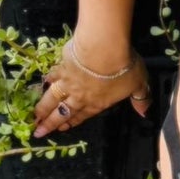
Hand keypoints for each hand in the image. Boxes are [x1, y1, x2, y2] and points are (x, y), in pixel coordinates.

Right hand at [31, 36, 151, 139]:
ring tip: (34, 116)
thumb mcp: (139, 84)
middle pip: (63, 112)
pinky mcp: (63, 65)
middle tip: (38, 132)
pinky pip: (53, 76)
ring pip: (53, 98)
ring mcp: (69, 81)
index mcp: (98, 103)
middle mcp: (80, 96)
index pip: (82, 116)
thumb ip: (141, 98)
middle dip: (50, 123)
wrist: (103, 46)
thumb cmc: (122, 67)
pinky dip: (47, 81)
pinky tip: (41, 85)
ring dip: (42, 108)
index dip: (72, 123)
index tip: (61, 129)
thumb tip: (145, 111)